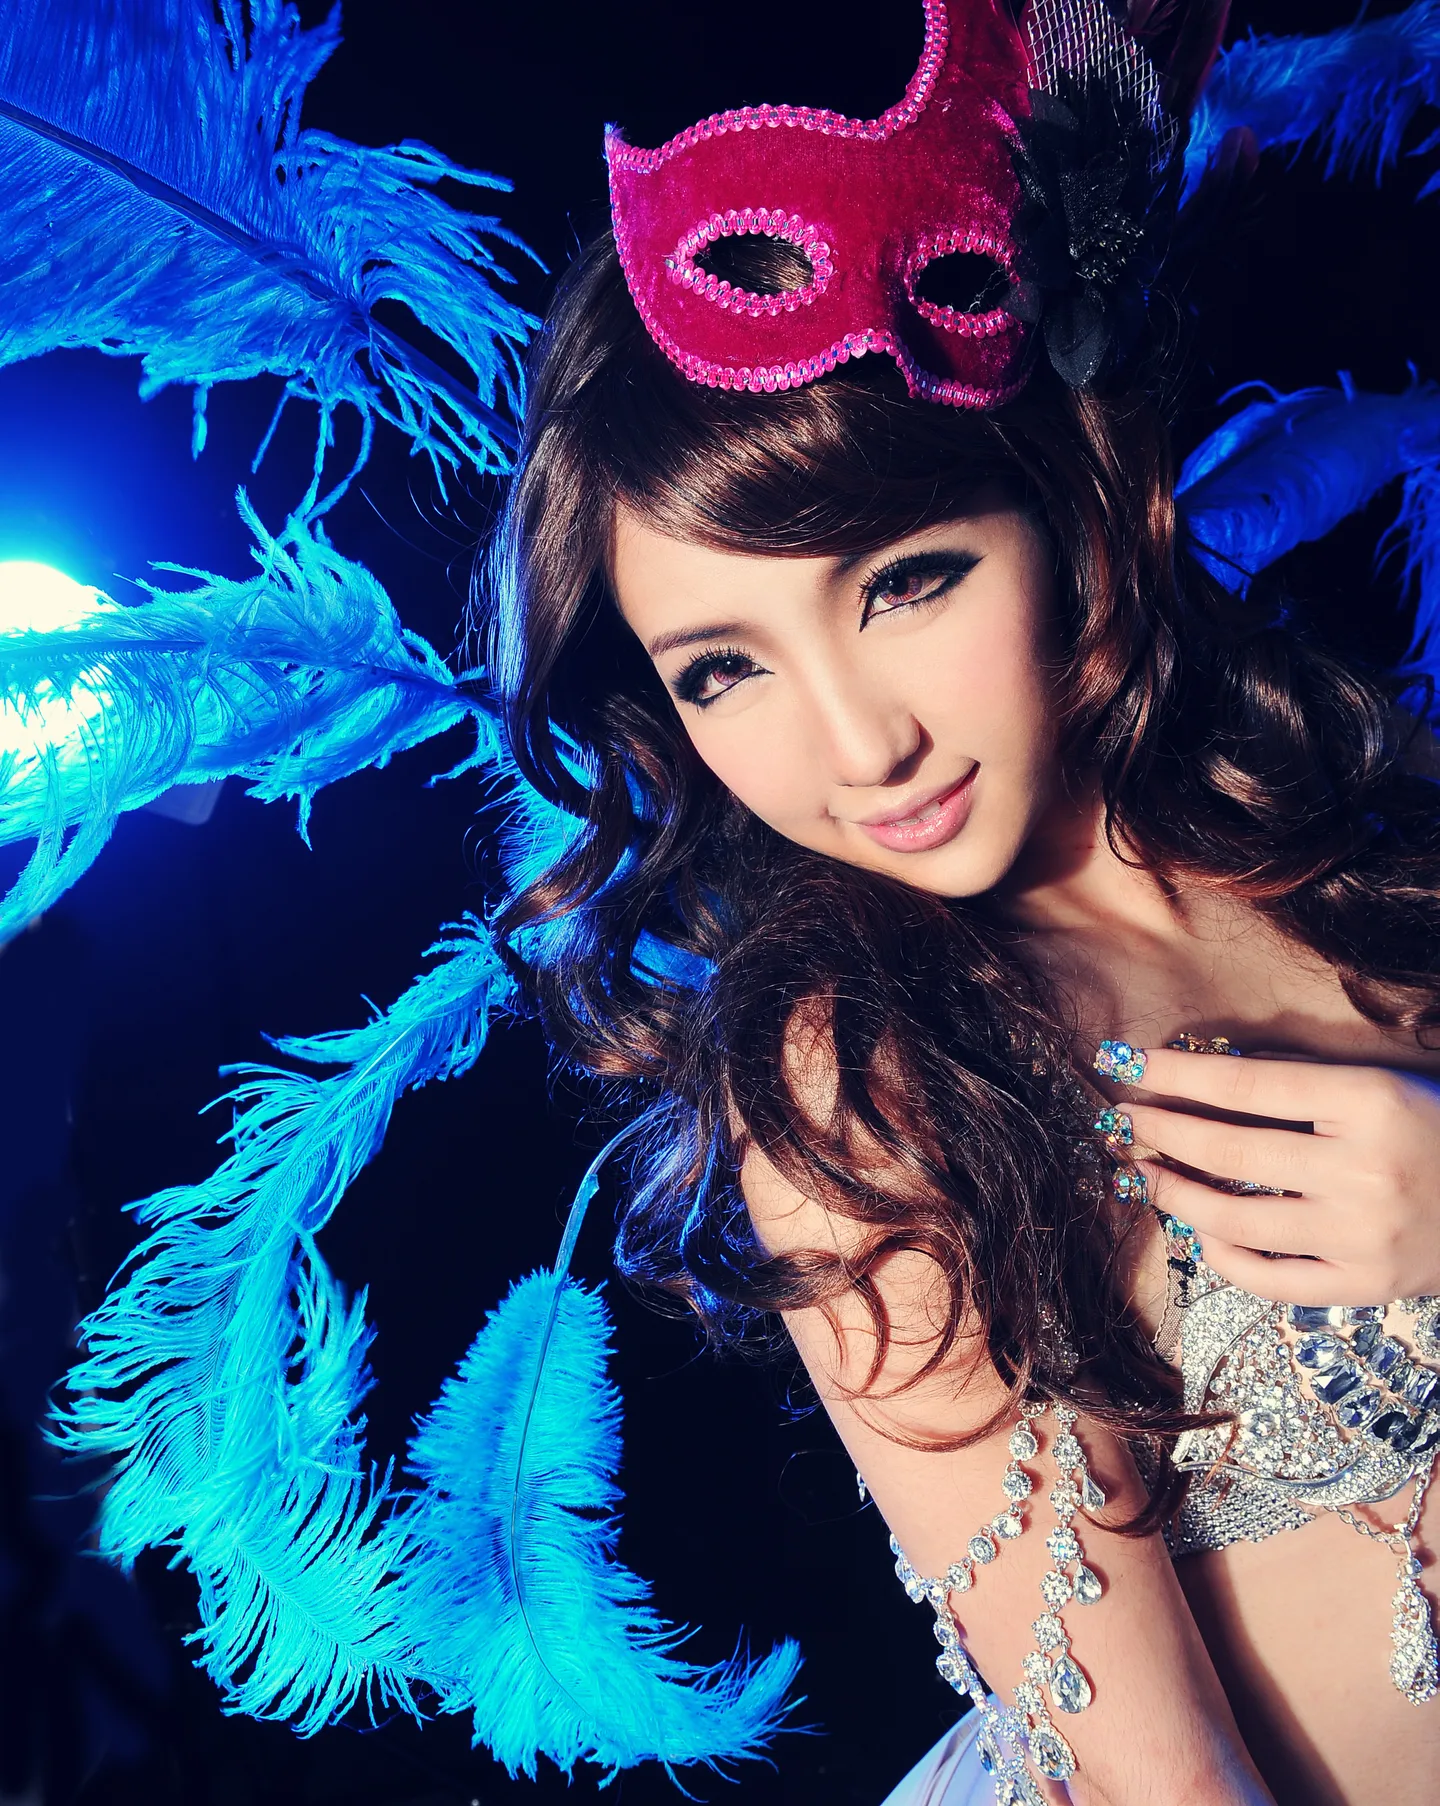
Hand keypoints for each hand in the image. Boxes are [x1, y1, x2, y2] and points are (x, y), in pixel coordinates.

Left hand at [1105, 1045, 1439, 1305]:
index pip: (1249, 1086)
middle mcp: (1364, 1170)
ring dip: (1175, 1194)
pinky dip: (1223, 1256)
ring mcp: (1363, 1235)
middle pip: (1231, 1152)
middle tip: (1125, 1118)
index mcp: (1371, 1102)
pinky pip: (1270, 1278)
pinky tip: (1198, 1231)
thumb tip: (1208, 1079)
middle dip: (1164, 1132)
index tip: (1131, 1063)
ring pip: (1236, 1220)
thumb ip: (1303, 1081)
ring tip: (1145, 1172)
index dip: (1180, 1075)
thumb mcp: (1383, 1082)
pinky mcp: (1366, 1286)